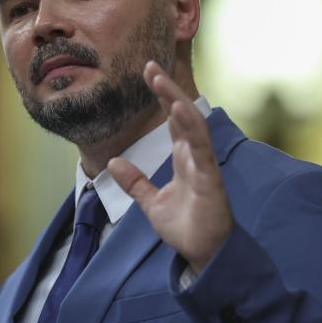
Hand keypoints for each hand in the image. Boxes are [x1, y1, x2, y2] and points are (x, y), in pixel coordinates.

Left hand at [108, 61, 232, 272]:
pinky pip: (201, 150)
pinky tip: (179, 111)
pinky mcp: (210, 180)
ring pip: (193, 126)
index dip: (162, 96)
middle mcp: (195, 157)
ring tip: (161, 80)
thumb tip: (112, 163)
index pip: (173, 120)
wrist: (202, 256)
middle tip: (150, 66)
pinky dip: (191, 130)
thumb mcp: (151, 203)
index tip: (148, 73)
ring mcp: (204, 166)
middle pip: (183, 115)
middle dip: (168, 90)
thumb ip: (135, 182)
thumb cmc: (185, 227)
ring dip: (177, 102)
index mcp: (184, 159)